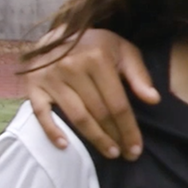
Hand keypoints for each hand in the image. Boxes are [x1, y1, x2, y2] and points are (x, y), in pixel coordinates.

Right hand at [21, 29, 155, 159]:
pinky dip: (52, 131)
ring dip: (94, 138)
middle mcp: (72, 67)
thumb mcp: (123, 51)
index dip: (128, 128)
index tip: (136, 148)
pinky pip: (41, 113)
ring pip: (76, 117)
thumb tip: (153, 99)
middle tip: (126, 154)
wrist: (57, 33)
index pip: (117, 103)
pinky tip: (65, 146)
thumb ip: (139, 75)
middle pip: (98, 113)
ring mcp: (50, 77)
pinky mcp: (34, 86)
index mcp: (97, 58)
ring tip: (109, 152)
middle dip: (115, 137)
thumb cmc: (96, 45)